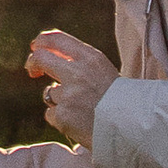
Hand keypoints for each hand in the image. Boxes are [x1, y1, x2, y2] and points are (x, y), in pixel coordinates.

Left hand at [25, 29, 115, 149]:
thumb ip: (81, 63)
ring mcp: (68, 95)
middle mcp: (77, 73)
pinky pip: (51, 114)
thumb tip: (50, 56)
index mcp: (91, 58)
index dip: (42, 41)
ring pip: (49, 92)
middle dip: (33, 63)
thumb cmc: (121, 101)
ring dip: (60, 101)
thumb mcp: (104, 71)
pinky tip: (80, 123)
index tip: (36, 47)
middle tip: (32, 71)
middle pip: (40, 58)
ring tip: (83, 110)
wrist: (134, 128)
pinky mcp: (63, 115)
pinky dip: (61, 119)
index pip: (57, 39)